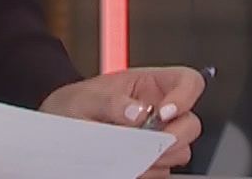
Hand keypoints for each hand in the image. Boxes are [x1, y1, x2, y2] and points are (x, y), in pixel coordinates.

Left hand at [39, 66, 205, 175]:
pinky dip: (147, 171)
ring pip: (180, 151)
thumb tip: (137, 111)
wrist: (60, 126)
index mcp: (150, 85)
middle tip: (146, 140)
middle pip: (191, 124)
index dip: (185, 96)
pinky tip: (125, 162)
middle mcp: (160, 112)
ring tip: (128, 151)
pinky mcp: (151, 161)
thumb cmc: (75, 104)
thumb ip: (112, 101)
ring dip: (158, 156)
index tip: (164, 113)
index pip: (188, 81)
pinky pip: (163, 171)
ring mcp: (157, 138)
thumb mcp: (87, 97)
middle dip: (173, 136)